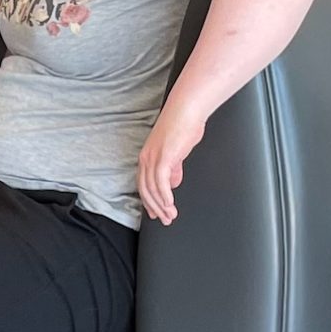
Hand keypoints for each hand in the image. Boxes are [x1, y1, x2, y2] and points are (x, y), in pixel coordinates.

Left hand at [136, 105, 203, 224]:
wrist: (187, 111)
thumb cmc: (183, 127)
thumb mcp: (176, 152)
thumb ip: (173, 168)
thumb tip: (173, 183)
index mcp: (147, 156)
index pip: (143, 184)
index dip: (149, 201)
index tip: (155, 213)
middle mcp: (146, 158)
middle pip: (145, 189)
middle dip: (155, 208)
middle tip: (165, 220)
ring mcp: (153, 157)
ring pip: (152, 189)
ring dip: (162, 206)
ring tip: (171, 217)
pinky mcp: (163, 157)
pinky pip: (161, 182)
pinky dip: (165, 196)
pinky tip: (170, 205)